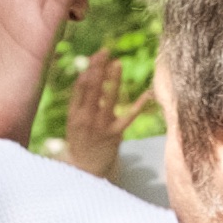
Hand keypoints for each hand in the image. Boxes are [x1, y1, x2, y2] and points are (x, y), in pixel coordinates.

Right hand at [61, 51, 144, 178]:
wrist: (86, 170)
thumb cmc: (82, 140)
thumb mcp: (75, 121)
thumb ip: (83, 100)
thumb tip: (93, 73)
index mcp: (73, 114)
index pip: (80, 87)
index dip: (89, 70)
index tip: (98, 56)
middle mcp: (85, 118)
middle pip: (92, 89)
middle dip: (97, 69)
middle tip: (105, 52)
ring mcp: (100, 127)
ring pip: (108, 99)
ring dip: (112, 80)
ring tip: (117, 64)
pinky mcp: (115, 135)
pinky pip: (128, 117)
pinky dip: (139, 105)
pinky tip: (148, 94)